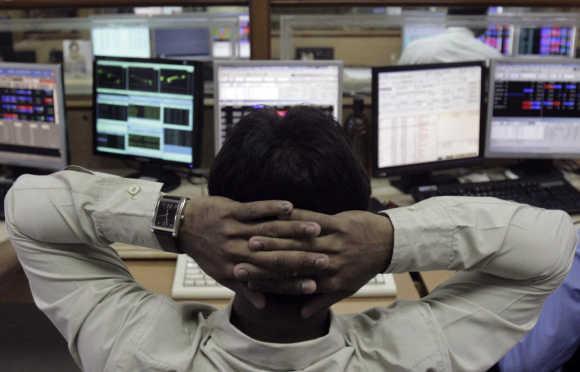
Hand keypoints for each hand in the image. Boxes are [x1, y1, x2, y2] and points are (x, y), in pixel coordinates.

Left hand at [179, 196, 328, 307]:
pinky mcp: (231, 211)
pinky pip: (255, 209)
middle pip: (274, 256)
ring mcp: (233, 230)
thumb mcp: (220, 275)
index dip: (292, 282)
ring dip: (293, 229)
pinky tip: (290, 206)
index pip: (270, 278)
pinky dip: (272, 207)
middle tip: (325, 257)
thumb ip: (244, 290)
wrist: (183, 225)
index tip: (315, 284)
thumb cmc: (204, 251)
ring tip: (315, 230)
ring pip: (268, 231)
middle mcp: (236, 251)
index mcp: (236, 269)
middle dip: (301, 257)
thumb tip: (263, 307)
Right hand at [233, 209, 393, 317]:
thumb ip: (323, 301)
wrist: (387, 243)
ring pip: (299, 242)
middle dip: (264, 259)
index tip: (246, 277)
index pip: (291, 282)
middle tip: (241, 257)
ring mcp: (334, 243)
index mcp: (328, 281)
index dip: (267, 280)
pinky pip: (314, 220)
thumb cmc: (364, 267)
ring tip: (253, 236)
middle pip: (291, 261)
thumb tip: (302, 315)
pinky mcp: (339, 224)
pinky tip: (279, 213)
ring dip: (275, 238)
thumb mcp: (346, 289)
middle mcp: (329, 264)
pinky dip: (295, 217)